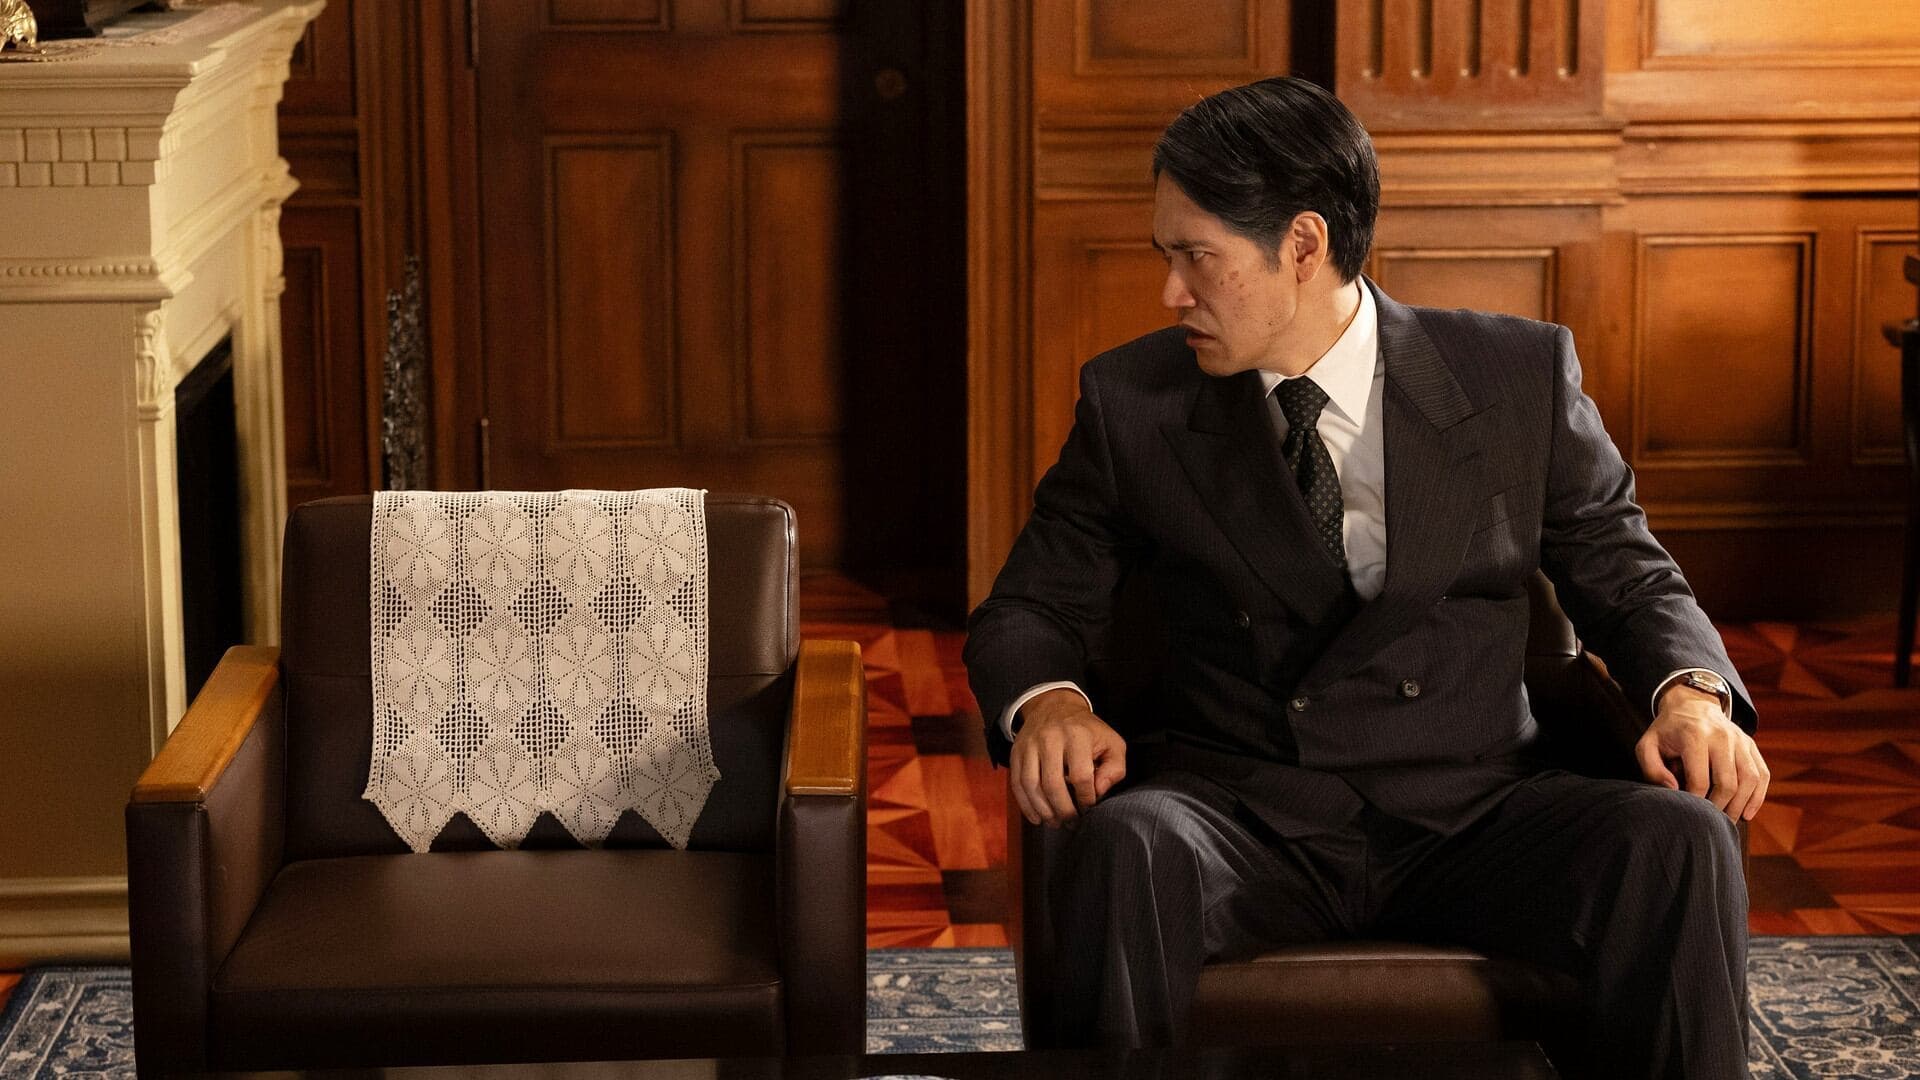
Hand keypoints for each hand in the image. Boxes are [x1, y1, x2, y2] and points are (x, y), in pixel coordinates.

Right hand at [1008, 688, 1126, 826]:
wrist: (1054, 706)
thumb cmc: (1087, 731)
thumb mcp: (1112, 743)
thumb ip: (1114, 769)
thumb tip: (1098, 792)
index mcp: (1077, 735)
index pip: (1081, 775)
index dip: (1085, 798)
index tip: (1089, 808)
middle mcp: (1050, 738)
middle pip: (1052, 783)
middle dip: (1063, 810)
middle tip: (1071, 823)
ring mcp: (1030, 745)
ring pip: (1031, 785)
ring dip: (1043, 810)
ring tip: (1055, 823)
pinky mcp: (1016, 752)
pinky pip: (1016, 783)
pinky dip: (1025, 804)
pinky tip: (1037, 817)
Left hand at [1635, 683, 1768, 820]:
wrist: (1692, 704)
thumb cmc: (1667, 731)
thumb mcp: (1647, 745)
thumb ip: (1652, 769)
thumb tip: (1673, 790)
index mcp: (1694, 736)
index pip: (1699, 779)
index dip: (1696, 801)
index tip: (1689, 812)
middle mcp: (1722, 736)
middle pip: (1728, 782)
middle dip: (1720, 808)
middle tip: (1711, 822)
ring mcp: (1740, 740)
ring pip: (1750, 780)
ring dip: (1741, 805)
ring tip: (1728, 821)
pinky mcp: (1751, 745)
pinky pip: (1762, 774)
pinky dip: (1758, 796)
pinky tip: (1747, 813)